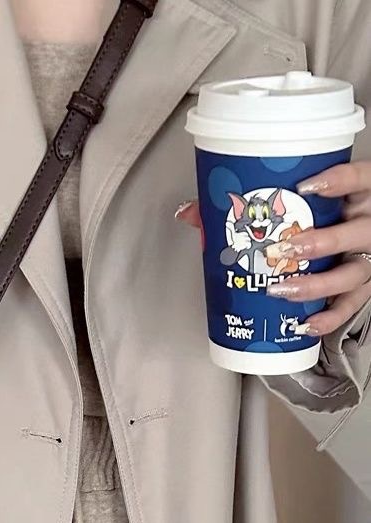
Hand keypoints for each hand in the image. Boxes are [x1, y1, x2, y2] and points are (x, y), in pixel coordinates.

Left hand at [176, 160, 370, 336]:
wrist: (347, 240)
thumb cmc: (321, 216)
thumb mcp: (298, 203)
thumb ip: (245, 205)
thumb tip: (191, 211)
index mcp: (358, 193)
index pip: (359, 177)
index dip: (337, 180)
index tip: (304, 186)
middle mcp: (369, 223)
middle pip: (359, 232)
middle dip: (324, 241)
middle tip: (288, 248)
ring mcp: (368, 257)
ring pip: (355, 272)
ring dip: (319, 283)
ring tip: (285, 289)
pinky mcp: (363, 286)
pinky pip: (351, 305)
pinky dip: (329, 317)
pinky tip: (306, 324)